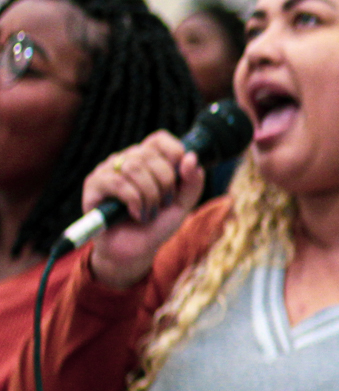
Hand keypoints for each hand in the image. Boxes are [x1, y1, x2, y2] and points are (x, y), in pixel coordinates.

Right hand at [80, 131, 207, 290]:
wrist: (135, 251)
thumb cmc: (157, 224)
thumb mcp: (183, 204)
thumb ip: (192, 181)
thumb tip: (192, 157)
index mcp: (149, 159)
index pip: (160, 139)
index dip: (174, 153)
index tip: (179, 178)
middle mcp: (127, 159)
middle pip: (150, 155)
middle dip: (165, 184)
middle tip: (164, 204)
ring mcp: (108, 170)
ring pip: (134, 167)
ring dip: (150, 195)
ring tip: (149, 212)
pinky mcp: (93, 184)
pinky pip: (118, 182)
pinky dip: (135, 201)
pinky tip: (136, 214)